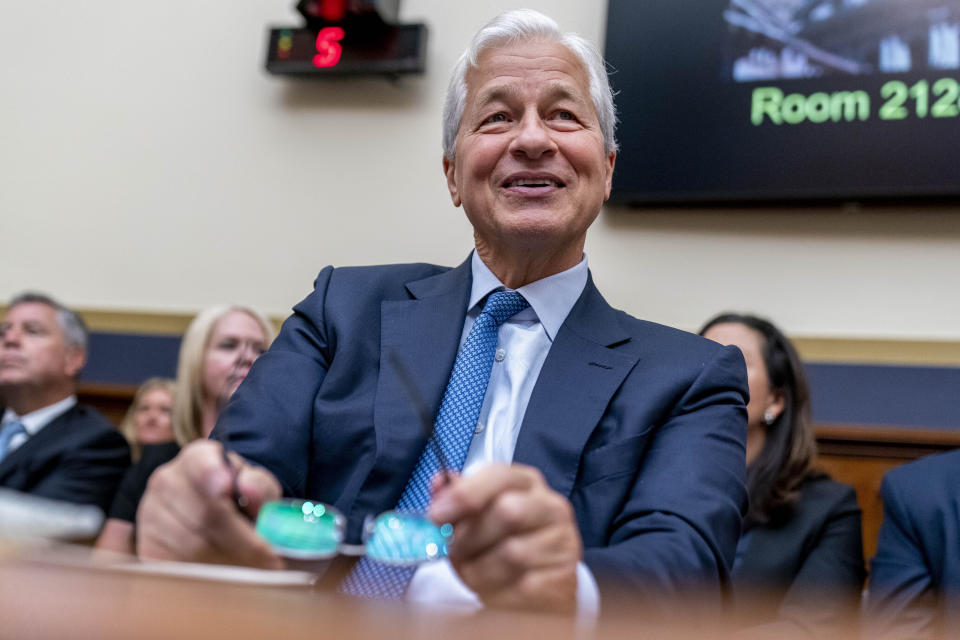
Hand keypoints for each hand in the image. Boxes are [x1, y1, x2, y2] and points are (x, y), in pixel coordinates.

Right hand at [136, 439, 283, 568]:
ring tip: (257, 567)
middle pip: (203, 514)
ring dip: (230, 561)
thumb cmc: (238, 496)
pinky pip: (179, 568)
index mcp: (196, 459)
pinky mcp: (148, 548)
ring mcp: (151, 516)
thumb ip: (258, 484)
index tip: (227, 488)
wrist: (212, 512)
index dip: (212, 475)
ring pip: (193, 546)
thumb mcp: (256, 483)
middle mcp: (167, 483)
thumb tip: (249, 492)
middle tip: (272, 557)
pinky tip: (230, 573)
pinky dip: (209, 575)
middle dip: (242, 539)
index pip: (201, 464)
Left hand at [428, 463, 581, 612]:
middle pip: (507, 512)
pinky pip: (522, 586)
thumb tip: (438, 482)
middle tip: (452, 551)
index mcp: (527, 482)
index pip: (498, 475)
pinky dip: (497, 591)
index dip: (464, 494)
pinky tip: (492, 588)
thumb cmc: (504, 540)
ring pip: (512, 554)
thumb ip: (457, 498)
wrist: (540, 581)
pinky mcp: (563, 578)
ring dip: (479, 568)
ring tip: (471, 571)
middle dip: (470, 536)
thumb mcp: (479, 514)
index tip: (436, 515)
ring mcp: (562, 543)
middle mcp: (551, 506)